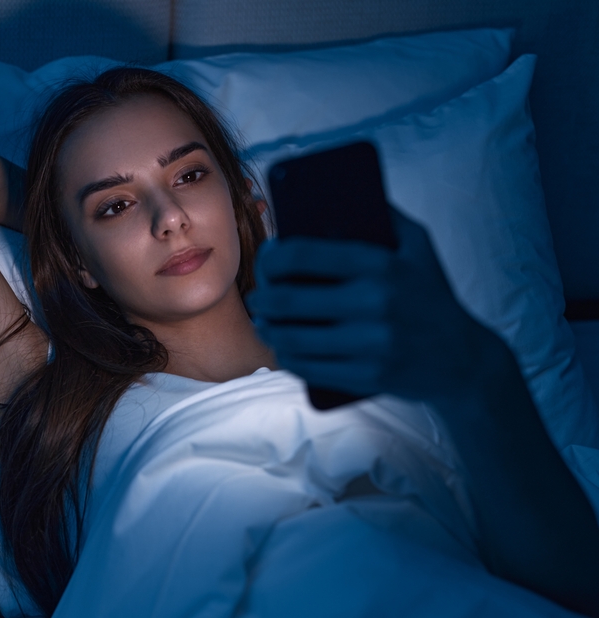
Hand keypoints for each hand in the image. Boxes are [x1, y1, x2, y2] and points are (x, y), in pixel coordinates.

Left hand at [246, 208, 490, 404]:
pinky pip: (307, 367)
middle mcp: (374, 303)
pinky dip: (286, 356)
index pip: (302, 254)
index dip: (271, 256)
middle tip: (260, 296)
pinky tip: (282, 346)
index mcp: (381, 264)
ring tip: (265, 321)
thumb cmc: (431, 295)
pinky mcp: (366, 376)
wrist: (464, 360)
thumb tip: (333, 187)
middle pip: (287, 299)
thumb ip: (381, 213)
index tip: (268, 258)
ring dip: (268, 329)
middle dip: (263, 297)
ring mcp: (370, 344)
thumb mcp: (418, 245)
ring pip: (291, 337)